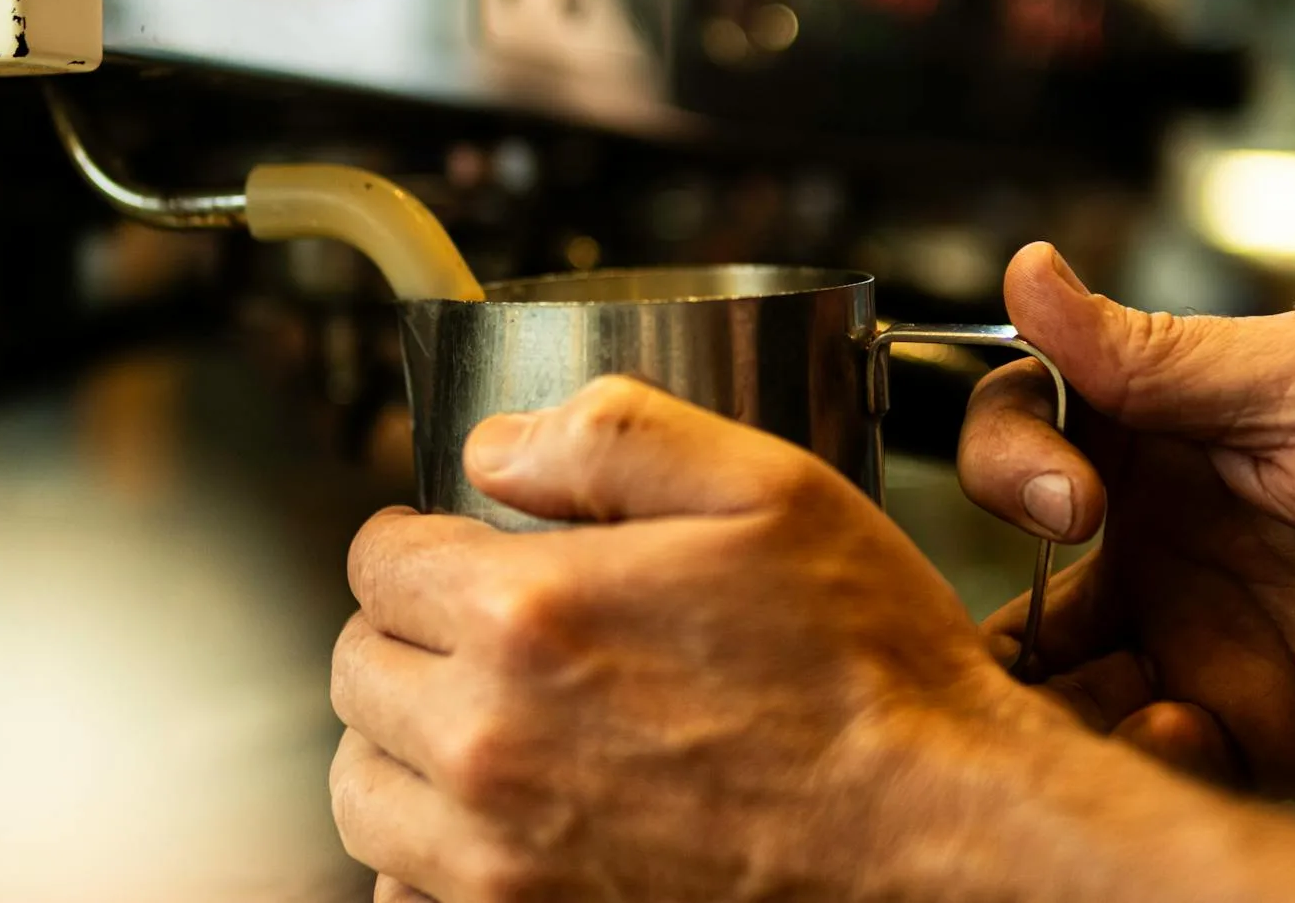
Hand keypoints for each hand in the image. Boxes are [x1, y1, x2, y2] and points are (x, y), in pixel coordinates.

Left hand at [328, 378, 1083, 902]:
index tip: (456, 547)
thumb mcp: (769, 489)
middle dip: (407, 632)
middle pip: (356, 671)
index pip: (380, 559)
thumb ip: (612, 437)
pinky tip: (505, 820)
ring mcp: (499, 860)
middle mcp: (489, 745)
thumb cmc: (869, 671)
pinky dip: (432, 853)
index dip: (418, 538)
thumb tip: (492, 447)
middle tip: (478, 629)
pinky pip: (405, 892)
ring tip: (483, 721)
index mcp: (529, 616)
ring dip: (404, 743)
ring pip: (364, 790)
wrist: (938, 840)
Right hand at [961, 243, 1294, 804]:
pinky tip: (1182, 729)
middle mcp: (1167, 536)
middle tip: (1034, 633)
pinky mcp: (1264, 731)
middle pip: (1021, 574)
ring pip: (1071, 679)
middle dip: (993, 607)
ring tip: (1091, 697)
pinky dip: (1146, 756)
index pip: (1021, 434)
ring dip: (1050, 697)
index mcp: (1165, 431)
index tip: (1070, 496)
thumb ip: (1149, 356)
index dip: (1009, 462)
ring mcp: (1209, 637)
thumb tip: (1024, 272)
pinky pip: (1164, 757)